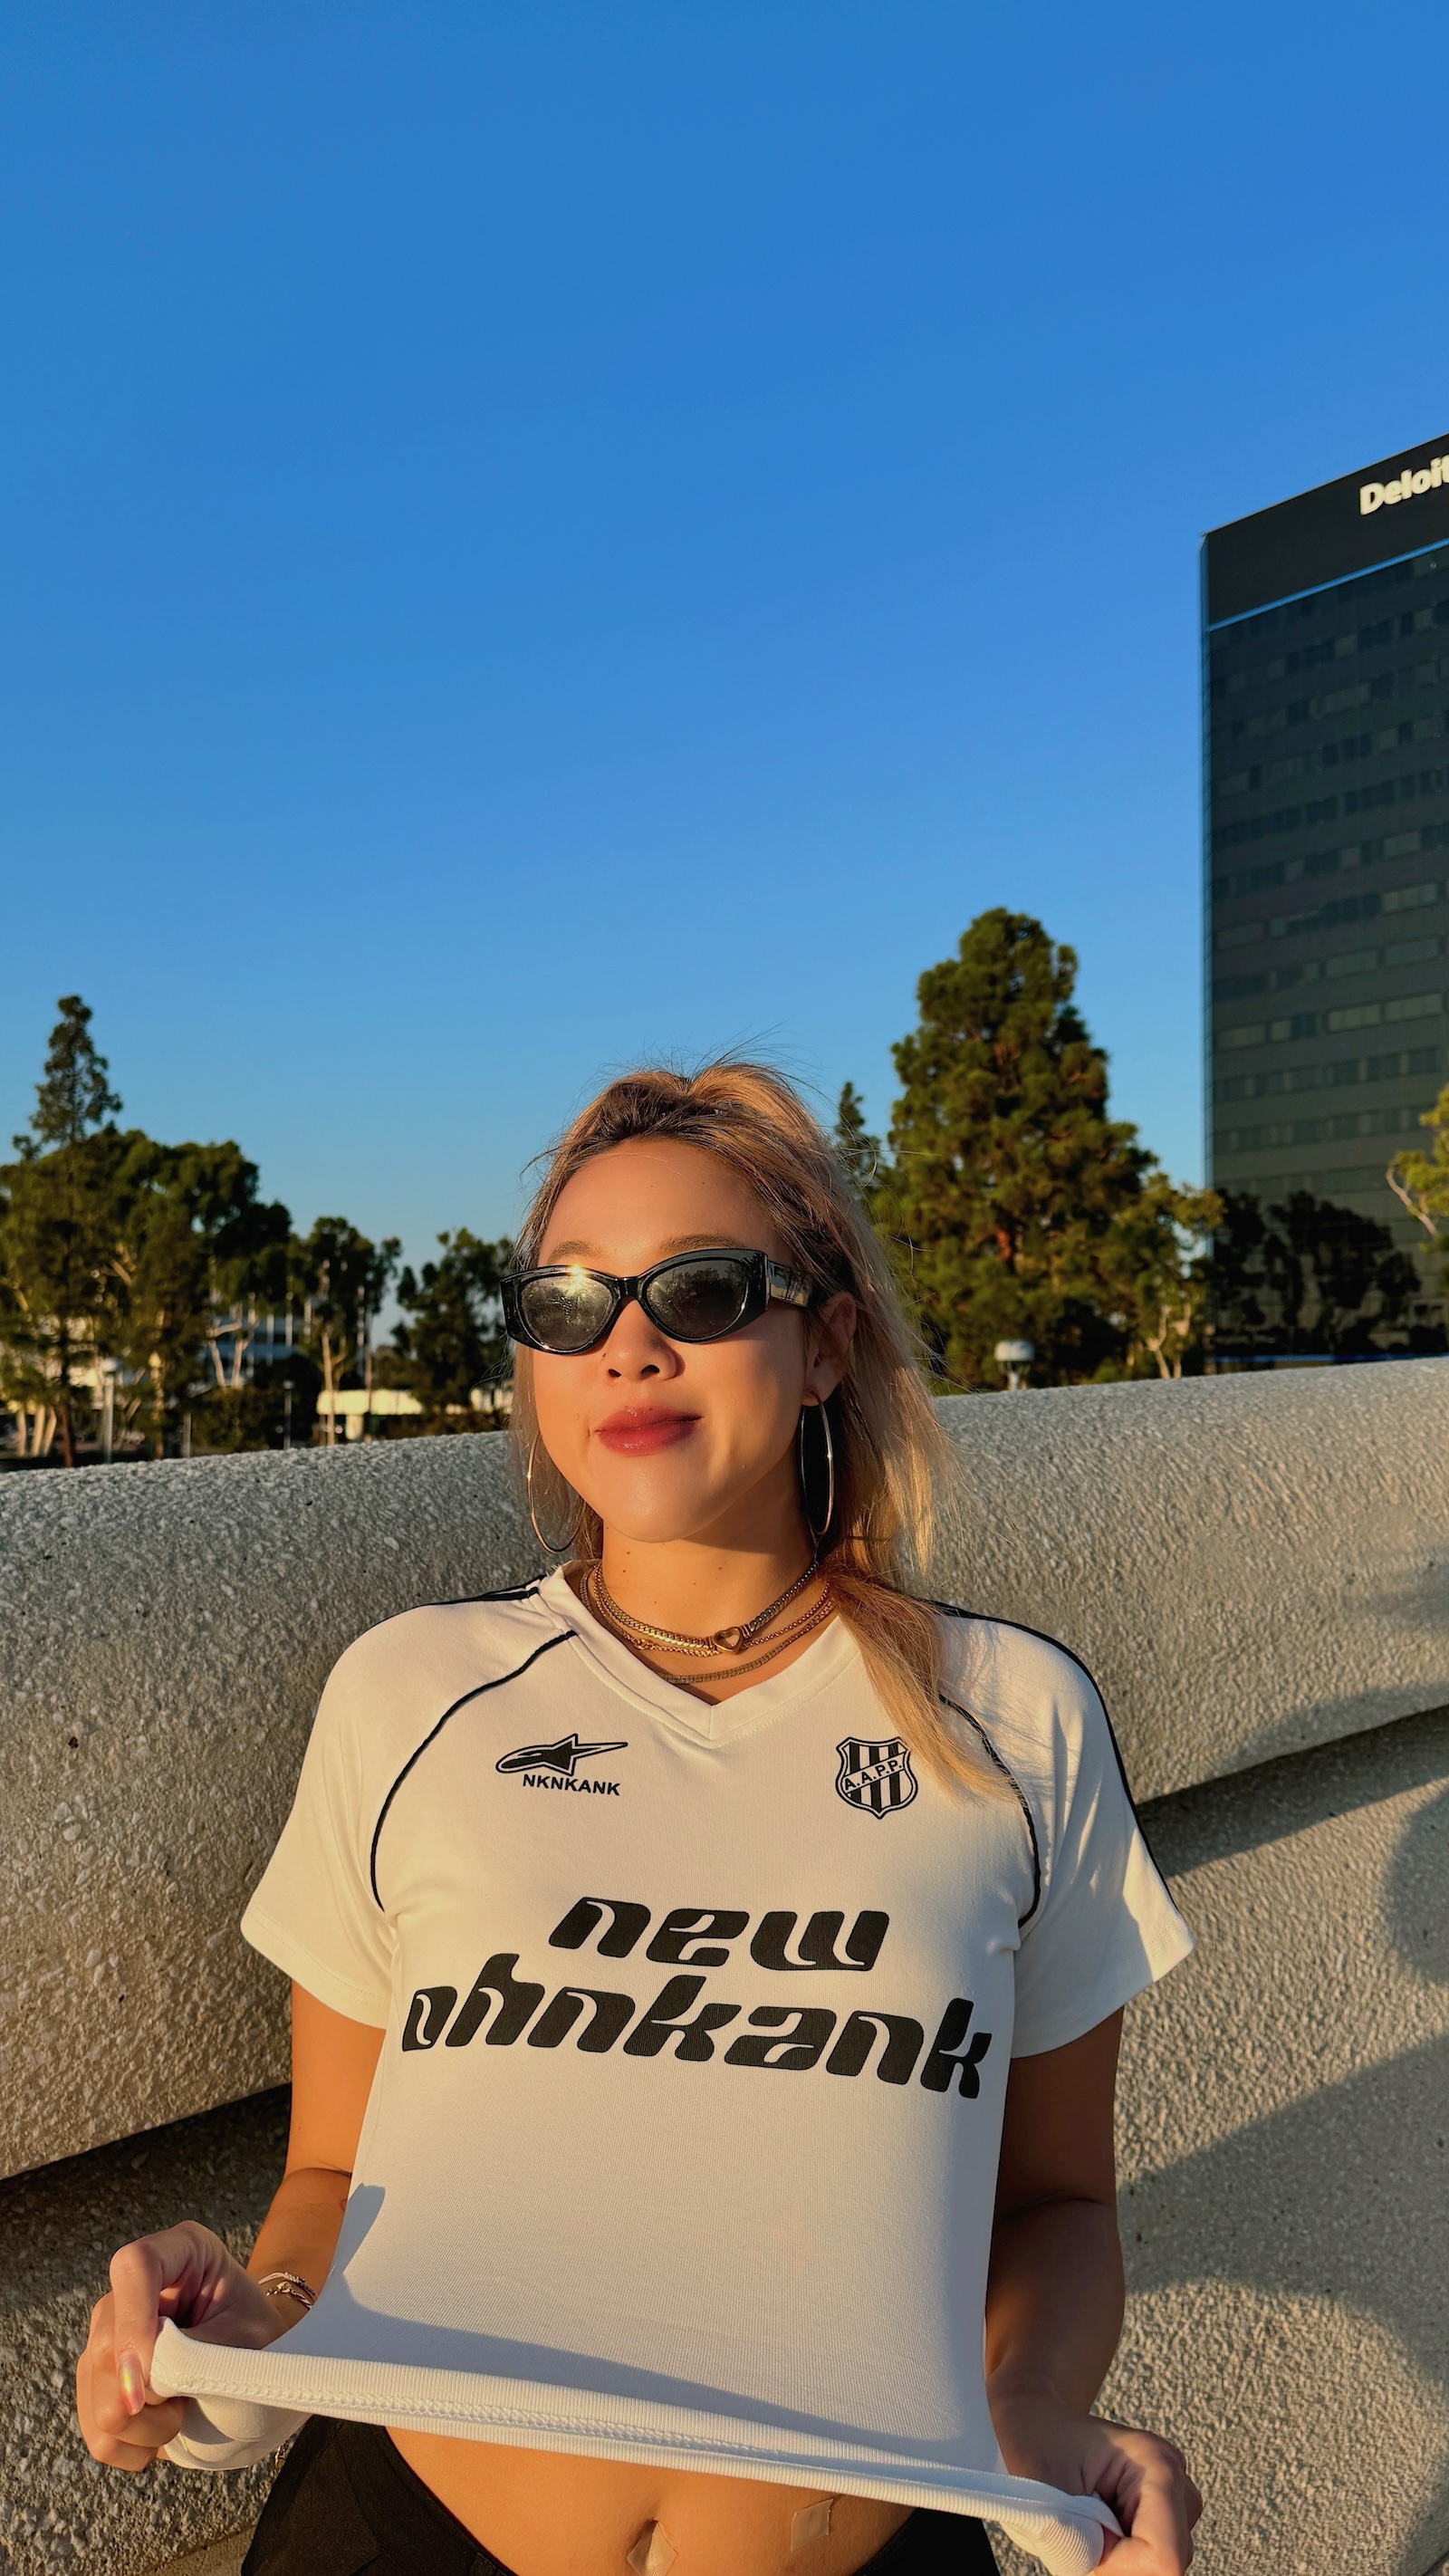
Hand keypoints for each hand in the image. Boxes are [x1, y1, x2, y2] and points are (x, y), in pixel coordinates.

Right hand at [77, 2221, 287, 2470]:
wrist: (259, 2360)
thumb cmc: (261, 2338)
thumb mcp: (247, 2339)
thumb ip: (198, 2355)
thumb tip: (138, 2388)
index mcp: (180, 2251)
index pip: (134, 2267)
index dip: (134, 2323)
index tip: (148, 2376)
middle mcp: (132, 2288)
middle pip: (107, 2345)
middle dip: (149, 2395)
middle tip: (191, 2400)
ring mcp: (109, 2332)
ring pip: (96, 2393)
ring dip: (142, 2425)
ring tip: (182, 2412)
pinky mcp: (100, 2378)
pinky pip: (94, 2429)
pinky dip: (129, 2446)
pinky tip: (160, 2434)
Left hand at [992, 2393, 1201, 2572]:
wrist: (1037, 2422)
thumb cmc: (1037, 2443)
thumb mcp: (1045, 2492)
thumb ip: (1075, 2539)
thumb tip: (1097, 2564)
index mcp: (1156, 2463)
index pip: (1163, 2556)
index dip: (1121, 2565)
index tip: (1085, 2541)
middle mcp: (1175, 2478)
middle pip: (1168, 2562)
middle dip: (1122, 2562)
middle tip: (1082, 2530)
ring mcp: (1175, 2495)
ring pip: (1162, 2562)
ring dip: (1122, 2559)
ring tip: (1090, 2523)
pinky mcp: (1165, 2510)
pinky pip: (1152, 2555)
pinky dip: (1123, 2554)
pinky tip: (1100, 2525)